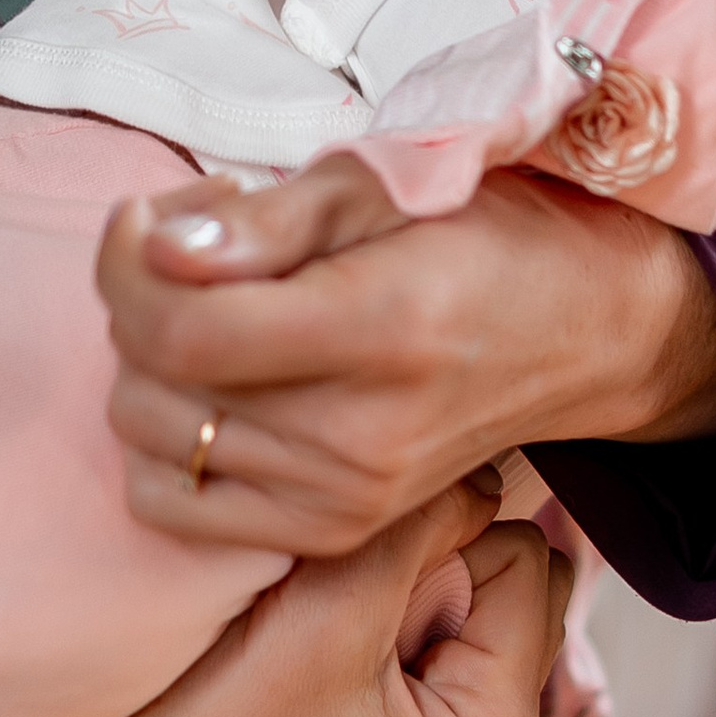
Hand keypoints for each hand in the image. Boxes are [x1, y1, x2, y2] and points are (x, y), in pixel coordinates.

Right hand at [0, 479, 570, 716]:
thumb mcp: (332, 611)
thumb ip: (420, 526)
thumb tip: (483, 461)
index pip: (531, 562)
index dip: (454, 528)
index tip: (363, 549)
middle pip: (506, 587)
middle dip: (440, 558)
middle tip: (344, 583)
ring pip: (457, 608)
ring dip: (400, 584)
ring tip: (321, 611)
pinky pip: (416, 644)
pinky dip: (373, 619)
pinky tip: (310, 635)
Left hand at [100, 152, 715, 559]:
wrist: (588, 332)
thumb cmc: (488, 234)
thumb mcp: (387, 183)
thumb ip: (264, 219)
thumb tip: (155, 247)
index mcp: (382, 329)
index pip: (182, 328)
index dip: (128, 261)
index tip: (149, 216)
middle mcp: (362, 437)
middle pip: (152, 387)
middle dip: (138, 302)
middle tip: (198, 250)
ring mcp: (347, 500)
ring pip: (152, 446)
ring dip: (149, 369)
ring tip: (212, 311)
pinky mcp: (332, 533)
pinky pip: (178, 511)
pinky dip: (168, 448)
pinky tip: (215, 386)